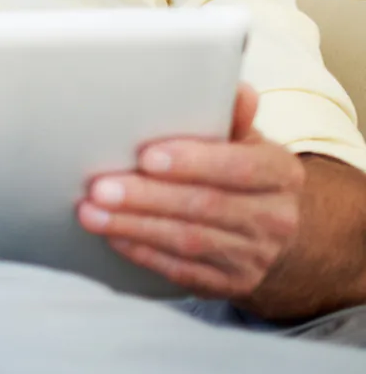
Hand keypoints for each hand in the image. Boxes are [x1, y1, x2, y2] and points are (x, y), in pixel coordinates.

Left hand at [78, 84, 304, 300]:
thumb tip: (236, 89)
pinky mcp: (231, 284)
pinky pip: (182, 270)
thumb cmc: (243, 173)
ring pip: (188, 240)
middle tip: (100, 187)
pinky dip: (143, 252)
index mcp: (280, 173)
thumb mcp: (245, 141)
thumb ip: (232, 117)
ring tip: (92, 212)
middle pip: (205, 206)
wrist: (272, 231)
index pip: (239, 167)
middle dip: (147, 197)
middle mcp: (274, 217)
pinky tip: (114, 236)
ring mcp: (254, 255)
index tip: (147, 157)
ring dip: (134, 226)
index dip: (193, 162)